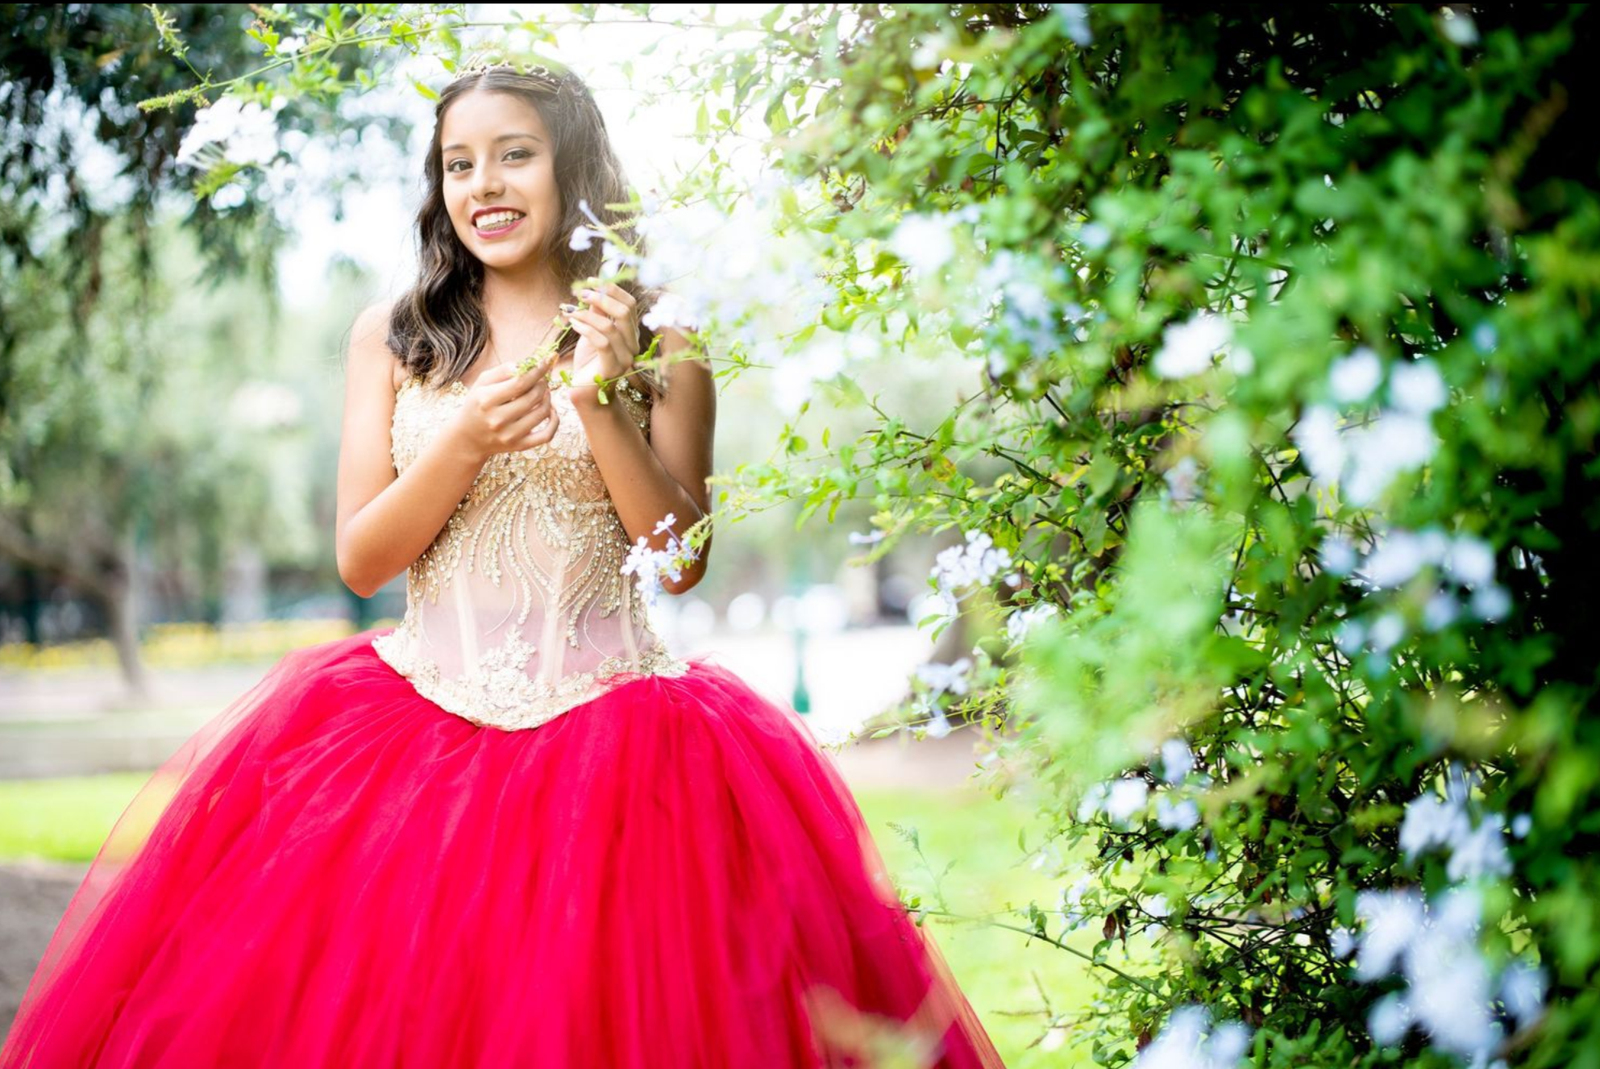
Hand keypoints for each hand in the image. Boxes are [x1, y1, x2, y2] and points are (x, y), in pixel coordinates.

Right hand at [450, 352, 561, 461]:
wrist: (468, 438)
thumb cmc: (478, 405)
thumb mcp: (482, 383)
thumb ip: (502, 371)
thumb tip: (525, 365)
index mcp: (486, 400)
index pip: (520, 382)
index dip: (537, 370)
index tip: (547, 361)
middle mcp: (497, 419)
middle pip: (533, 397)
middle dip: (543, 384)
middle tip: (542, 379)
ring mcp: (509, 435)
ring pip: (542, 413)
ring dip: (548, 398)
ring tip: (543, 392)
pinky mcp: (519, 446)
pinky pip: (547, 435)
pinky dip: (554, 421)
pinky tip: (551, 411)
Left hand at [561, 281, 639, 407]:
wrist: (585, 391)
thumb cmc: (589, 361)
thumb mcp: (592, 331)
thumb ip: (597, 313)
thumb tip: (594, 289)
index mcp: (631, 333)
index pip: (630, 304)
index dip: (612, 289)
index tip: (592, 281)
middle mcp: (633, 345)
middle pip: (624, 312)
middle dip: (601, 298)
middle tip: (581, 294)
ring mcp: (625, 358)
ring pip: (610, 327)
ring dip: (588, 315)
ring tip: (572, 313)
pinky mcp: (612, 368)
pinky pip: (601, 342)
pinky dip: (585, 329)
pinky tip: (573, 324)